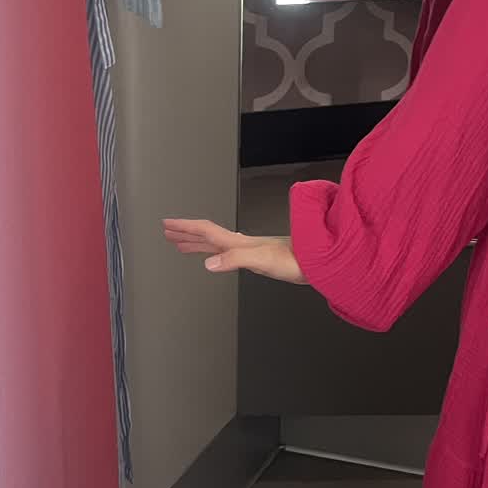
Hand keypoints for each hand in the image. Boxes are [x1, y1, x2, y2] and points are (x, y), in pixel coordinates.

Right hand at [163, 219, 306, 280]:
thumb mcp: (263, 261)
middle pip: (208, 236)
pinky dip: (215, 252)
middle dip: (186, 233)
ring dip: (198, 242)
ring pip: (217, 243)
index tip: (167, 223)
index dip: (185, 227)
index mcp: (241, 243)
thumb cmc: (297, 261)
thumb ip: (236, 260)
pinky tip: (218, 256)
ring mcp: (252, 250)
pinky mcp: (260, 257)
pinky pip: (228, 252)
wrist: (321, 261)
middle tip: (168, 231)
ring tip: (182, 244)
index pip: (207, 231)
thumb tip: (208, 264)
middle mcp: (244, 244)